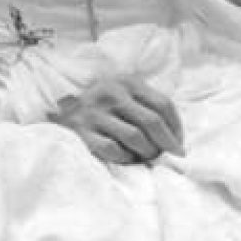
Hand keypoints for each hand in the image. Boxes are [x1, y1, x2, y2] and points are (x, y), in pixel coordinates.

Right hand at [47, 73, 184, 163]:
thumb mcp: (124, 93)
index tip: (180, 142)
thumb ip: (146, 104)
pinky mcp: (83, 132)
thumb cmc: (103, 105)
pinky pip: (113, 150)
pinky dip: (126, 157)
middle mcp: (113, 94)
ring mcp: (97, 113)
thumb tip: (175, 135)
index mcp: (128, 82)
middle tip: (172, 155)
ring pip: (135, 137)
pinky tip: (128, 158)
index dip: (176, 126)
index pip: (163, 103)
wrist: (60, 111)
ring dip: (148, 152)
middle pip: (152, 121)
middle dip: (166, 142)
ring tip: (149, 157)